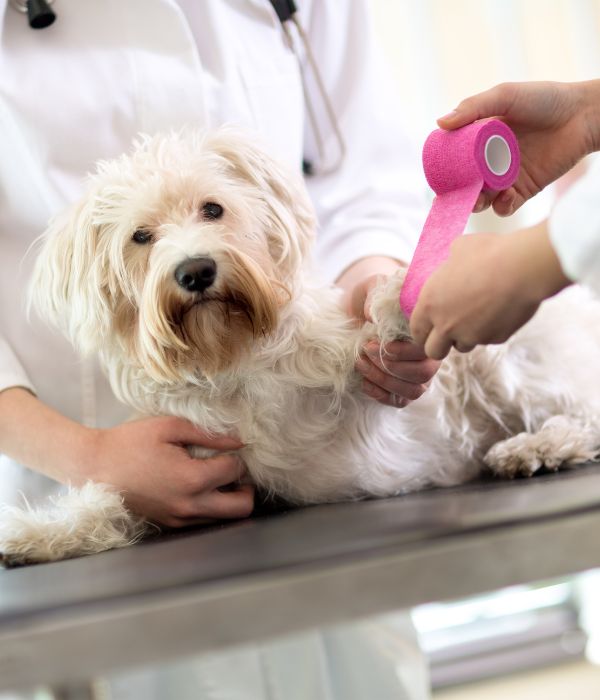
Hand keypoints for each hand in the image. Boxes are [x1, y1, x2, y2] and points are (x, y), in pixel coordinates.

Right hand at [84, 416, 252, 527]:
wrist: (93, 467)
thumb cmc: (129, 442)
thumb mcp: (170, 427)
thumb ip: (209, 434)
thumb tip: (239, 441)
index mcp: (191, 480)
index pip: (235, 471)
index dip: (237, 456)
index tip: (228, 447)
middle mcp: (189, 505)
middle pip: (242, 508)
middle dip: (246, 487)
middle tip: (234, 470)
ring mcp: (180, 519)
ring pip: (225, 518)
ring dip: (229, 498)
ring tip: (215, 477)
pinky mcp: (170, 524)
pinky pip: (204, 521)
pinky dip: (210, 506)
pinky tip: (198, 486)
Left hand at [353, 271, 439, 407]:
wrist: (360, 309)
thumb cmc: (372, 297)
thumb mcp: (372, 288)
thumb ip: (375, 296)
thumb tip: (373, 316)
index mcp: (427, 332)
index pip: (427, 351)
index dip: (403, 352)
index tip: (377, 342)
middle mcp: (429, 356)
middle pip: (423, 375)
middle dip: (391, 367)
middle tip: (365, 350)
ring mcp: (417, 374)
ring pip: (413, 391)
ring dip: (384, 381)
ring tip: (360, 363)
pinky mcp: (402, 388)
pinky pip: (399, 401)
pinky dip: (380, 395)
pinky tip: (363, 381)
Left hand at [410, 223, 571, 358]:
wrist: (522, 268)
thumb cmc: (488, 253)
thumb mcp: (458, 249)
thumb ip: (449, 264)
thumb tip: (452, 261)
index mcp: (430, 304)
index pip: (416, 330)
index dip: (421, 331)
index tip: (429, 328)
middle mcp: (446, 325)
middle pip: (433, 351)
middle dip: (439, 344)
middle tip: (448, 333)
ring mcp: (471, 335)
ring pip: (462, 347)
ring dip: (465, 337)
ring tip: (477, 317)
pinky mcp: (494, 339)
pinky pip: (487, 340)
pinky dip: (490, 331)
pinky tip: (498, 311)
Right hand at [438, 80, 599, 214]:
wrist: (582, 115)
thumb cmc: (544, 99)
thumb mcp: (504, 96)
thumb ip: (472, 108)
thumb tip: (440, 124)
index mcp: (480, 141)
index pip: (455, 160)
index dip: (445, 171)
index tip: (438, 177)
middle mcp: (490, 161)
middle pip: (465, 185)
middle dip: (457, 194)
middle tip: (455, 195)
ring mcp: (506, 177)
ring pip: (482, 199)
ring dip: (476, 203)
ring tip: (480, 198)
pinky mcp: (524, 190)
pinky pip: (505, 207)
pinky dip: (501, 206)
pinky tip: (506, 195)